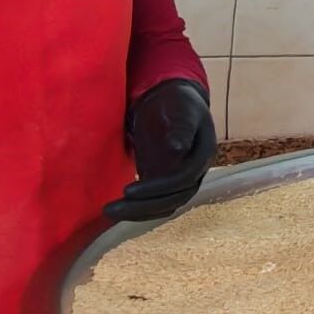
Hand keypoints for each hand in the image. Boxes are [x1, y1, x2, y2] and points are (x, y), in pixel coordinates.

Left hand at [106, 78, 215, 221]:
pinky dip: (139, 209)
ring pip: (165, 205)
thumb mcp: (182, 108)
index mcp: (203, 154)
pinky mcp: (166, 182)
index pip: (184, 179)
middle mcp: (195, 172)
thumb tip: (178, 150)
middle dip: (144, 206)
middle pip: (174, 198)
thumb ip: (181, 128)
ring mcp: (181, 180)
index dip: (159, 187)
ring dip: (139, 212)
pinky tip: (118, 210)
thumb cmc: (178, 101)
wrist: (172, 100)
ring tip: (110, 211)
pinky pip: (156, 203)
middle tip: (111, 208)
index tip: (128, 190)